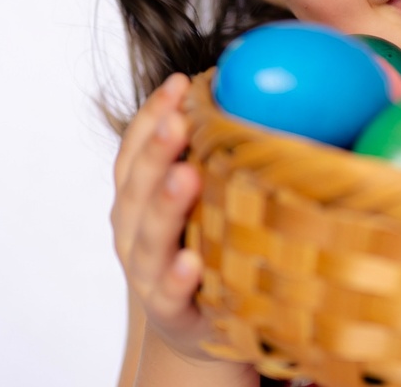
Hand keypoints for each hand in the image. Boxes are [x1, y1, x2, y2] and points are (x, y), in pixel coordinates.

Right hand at [111, 73, 211, 360]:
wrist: (191, 320)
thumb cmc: (202, 237)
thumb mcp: (204, 190)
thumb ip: (217, 149)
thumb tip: (267, 90)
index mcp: (139, 193)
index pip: (136, 146)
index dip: (153, 113)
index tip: (180, 81)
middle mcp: (133, 227)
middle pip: (139, 185)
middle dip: (158, 150)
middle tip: (179, 119)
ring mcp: (147, 270)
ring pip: (149, 236)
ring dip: (166, 205)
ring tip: (187, 176)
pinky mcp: (170, 310)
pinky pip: (170, 293)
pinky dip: (177, 277)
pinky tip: (192, 261)